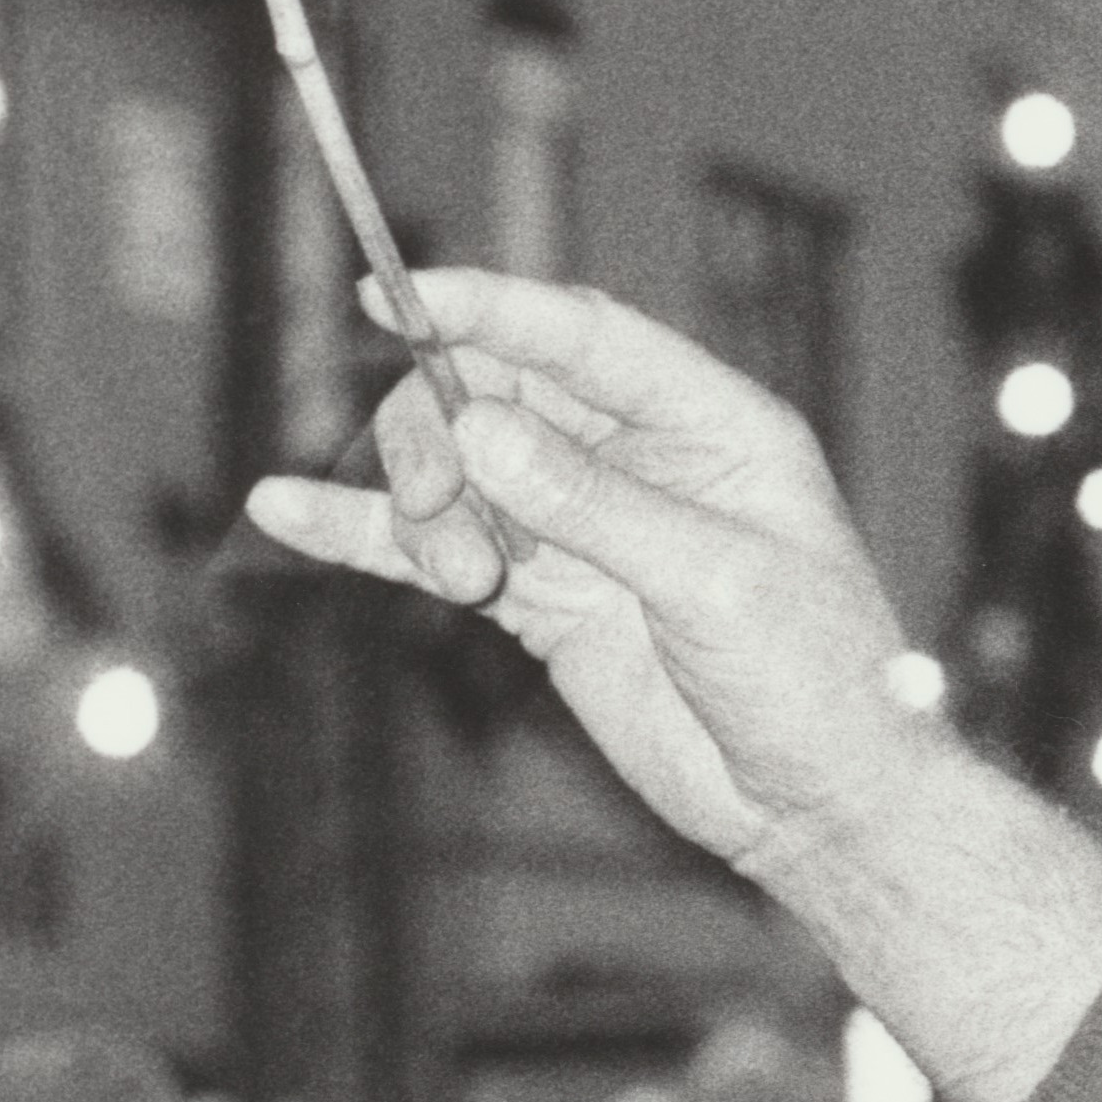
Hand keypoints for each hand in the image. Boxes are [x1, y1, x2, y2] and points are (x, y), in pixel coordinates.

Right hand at [245, 271, 924, 880]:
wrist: (818, 805)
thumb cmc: (814, 682)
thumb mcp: (713, 582)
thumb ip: (593, 506)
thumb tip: (479, 429)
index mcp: (709, 425)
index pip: (583, 336)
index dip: (490, 308)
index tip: (398, 296)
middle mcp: (641, 459)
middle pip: (498, 393)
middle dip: (442, 432)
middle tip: (438, 505)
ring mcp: (583, 527)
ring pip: (460, 468)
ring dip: (425, 507)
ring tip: (460, 580)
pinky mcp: (543, 598)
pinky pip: (438, 547)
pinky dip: (364, 533)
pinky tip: (283, 512)